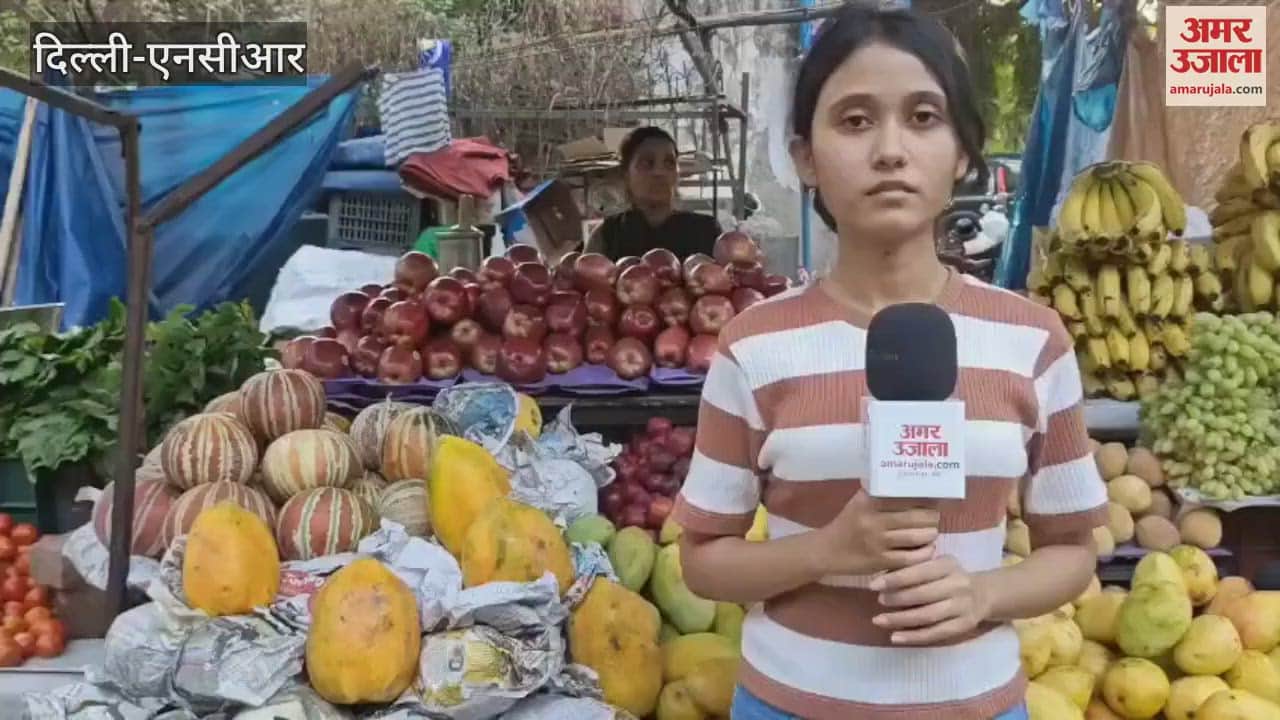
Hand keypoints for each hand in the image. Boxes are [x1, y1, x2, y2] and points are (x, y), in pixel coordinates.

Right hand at [814, 490, 939, 576]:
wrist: (826, 551)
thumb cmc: (847, 524)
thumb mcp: (858, 503)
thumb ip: (878, 493)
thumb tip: (909, 483)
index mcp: (868, 502)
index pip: (904, 497)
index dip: (923, 499)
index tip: (932, 500)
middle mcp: (872, 521)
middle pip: (914, 517)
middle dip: (931, 518)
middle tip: (935, 518)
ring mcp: (877, 542)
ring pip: (915, 537)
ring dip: (930, 534)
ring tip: (932, 532)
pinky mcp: (880, 561)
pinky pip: (910, 558)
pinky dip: (924, 553)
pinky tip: (927, 549)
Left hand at [869, 555, 991, 644]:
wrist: (984, 594)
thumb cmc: (949, 577)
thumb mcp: (937, 565)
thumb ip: (914, 569)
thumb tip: (881, 577)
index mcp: (948, 565)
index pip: (919, 571)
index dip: (895, 579)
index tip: (873, 585)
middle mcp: (958, 585)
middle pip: (923, 594)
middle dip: (897, 598)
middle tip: (879, 600)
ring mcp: (962, 607)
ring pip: (928, 616)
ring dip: (901, 620)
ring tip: (879, 620)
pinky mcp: (963, 626)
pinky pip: (935, 633)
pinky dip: (913, 637)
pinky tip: (895, 637)